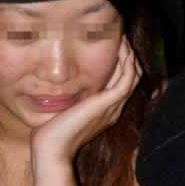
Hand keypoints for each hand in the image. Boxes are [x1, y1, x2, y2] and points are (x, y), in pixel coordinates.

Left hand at [31, 37, 141, 168]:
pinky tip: (124, 49)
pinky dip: (128, 63)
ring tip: (124, 38)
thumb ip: (70, 98)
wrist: (52, 148)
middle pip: (131, 78)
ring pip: (132, 76)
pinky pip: (127, 79)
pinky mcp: (108, 104)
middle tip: (122, 37)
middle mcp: (113, 109)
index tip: (114, 46)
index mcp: (105, 111)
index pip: (121, 84)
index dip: (121, 64)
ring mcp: (113, 107)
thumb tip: (61, 85)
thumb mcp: (64, 110)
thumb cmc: (52, 132)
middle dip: (128, 56)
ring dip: (130, 56)